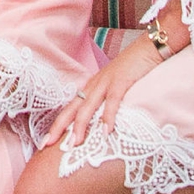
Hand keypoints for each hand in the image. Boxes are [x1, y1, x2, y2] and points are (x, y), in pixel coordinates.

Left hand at [38, 29, 168, 149]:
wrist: (147, 48)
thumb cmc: (132, 70)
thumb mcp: (115, 87)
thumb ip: (106, 103)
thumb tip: (101, 126)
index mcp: (91, 88)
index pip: (70, 109)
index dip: (58, 126)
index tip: (46, 143)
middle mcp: (94, 85)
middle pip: (72, 109)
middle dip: (59, 128)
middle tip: (49, 146)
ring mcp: (106, 83)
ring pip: (87, 107)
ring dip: (80, 127)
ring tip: (75, 144)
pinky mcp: (120, 82)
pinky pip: (112, 102)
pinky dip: (108, 117)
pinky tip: (106, 132)